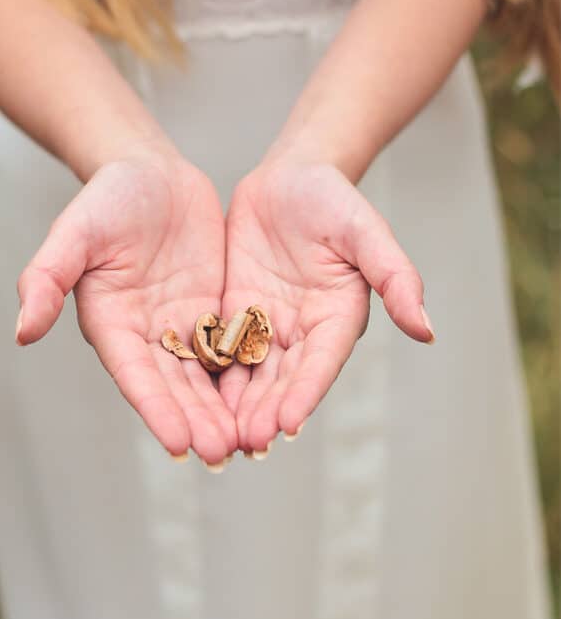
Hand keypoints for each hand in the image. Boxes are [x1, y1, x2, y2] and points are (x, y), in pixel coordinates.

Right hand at [16, 151, 236, 464]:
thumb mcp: (75, 230)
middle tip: (222, 453)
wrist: (148, 170)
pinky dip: (247, 376)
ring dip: (223, 410)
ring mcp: (181, 325)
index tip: (178, 443)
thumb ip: (46, 278)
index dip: (156, 409)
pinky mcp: (211, 311)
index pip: (136, 375)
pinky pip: (232, 347)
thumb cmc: (107, 197)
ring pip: (206, 376)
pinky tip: (270, 399)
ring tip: (248, 442)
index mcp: (111, 324)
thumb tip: (22, 333)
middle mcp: (146, 334)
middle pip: (174, 386)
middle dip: (197, 420)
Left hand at [219, 157, 432, 451]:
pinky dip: (210, 377)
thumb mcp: (367, 232)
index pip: (321, 363)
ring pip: (250, 374)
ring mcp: (267, 325)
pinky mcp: (235, 313)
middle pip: (283, 379)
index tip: (288, 423)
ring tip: (220, 438)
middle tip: (247, 443)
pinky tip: (191, 402)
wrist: (290, 175)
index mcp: (338, 318)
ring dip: (237, 407)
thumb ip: (396, 278)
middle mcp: (303, 331)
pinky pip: (221, 350)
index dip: (305, 393)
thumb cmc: (334, 199)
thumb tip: (427, 331)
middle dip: (266, 411)